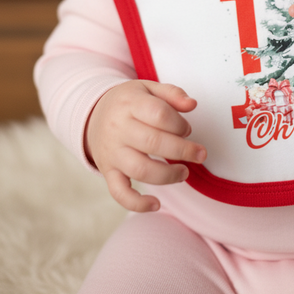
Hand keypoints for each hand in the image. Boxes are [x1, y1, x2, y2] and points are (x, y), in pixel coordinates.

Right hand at [85, 80, 205, 212]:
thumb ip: (172, 93)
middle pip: (153, 142)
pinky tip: (156, 204)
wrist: (93, 115)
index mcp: (130, 104)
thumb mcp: (148, 88)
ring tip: (184, 173)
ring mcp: (112, 153)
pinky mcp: (108, 172)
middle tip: (200, 154)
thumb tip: (192, 104)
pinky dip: (137, 203)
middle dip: (182, 150)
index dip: (179, 124)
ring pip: (140, 169)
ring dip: (167, 175)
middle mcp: (118, 129)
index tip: (187, 130)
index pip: (159, 114)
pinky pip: (119, 192)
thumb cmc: (129, 102)